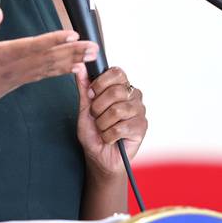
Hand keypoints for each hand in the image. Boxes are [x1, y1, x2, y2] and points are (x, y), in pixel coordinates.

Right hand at [0, 6, 97, 118]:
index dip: (52, 41)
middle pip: (46, 59)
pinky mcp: (18, 81)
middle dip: (72, 52)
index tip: (71, 34)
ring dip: (71, 60)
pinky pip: (43, 75)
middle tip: (94, 47)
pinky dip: (60, 70)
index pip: (30, 47)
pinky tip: (75, 67)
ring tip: (91, 55)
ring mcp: (16, 77)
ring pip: (48, 68)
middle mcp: (11, 69)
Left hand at [72, 63, 147, 177]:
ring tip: (103, 128)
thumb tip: (80, 66)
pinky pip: (120, 128)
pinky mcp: (142, 128)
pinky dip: (108, 136)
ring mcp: (140, 111)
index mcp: (121, 86)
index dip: (101, 82)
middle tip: (96, 116)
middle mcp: (133, 95)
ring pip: (117, 111)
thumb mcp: (84, 107)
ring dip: (102, 123)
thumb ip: (84, 86)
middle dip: (98, 107)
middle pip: (116, 91)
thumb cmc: (93, 132)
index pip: (117, 72)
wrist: (98, 156)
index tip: (92, 94)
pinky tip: (110, 138)